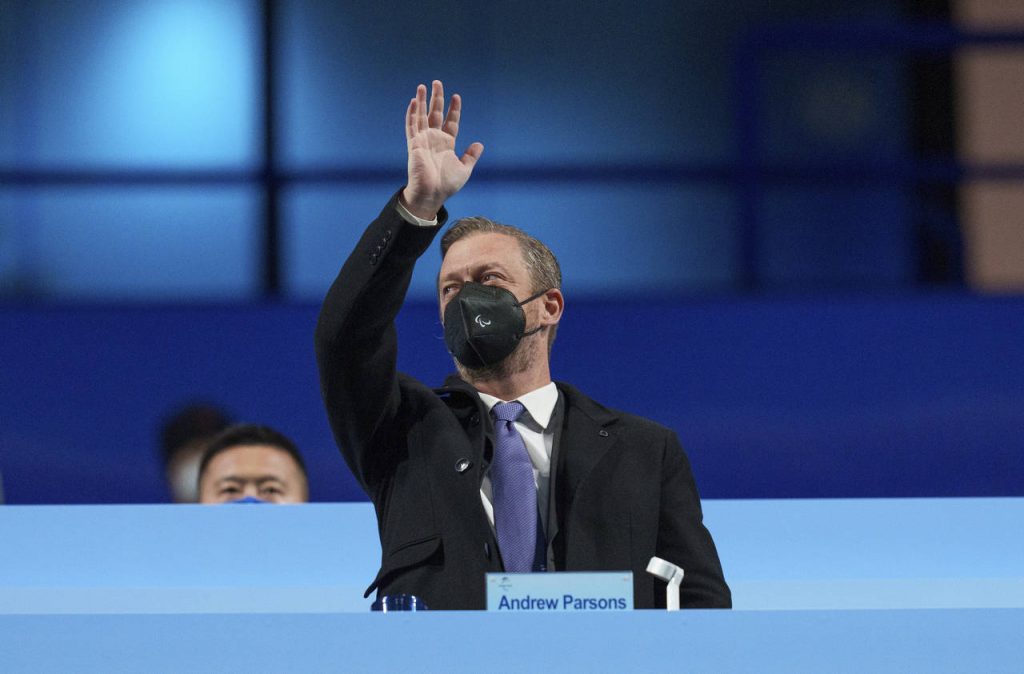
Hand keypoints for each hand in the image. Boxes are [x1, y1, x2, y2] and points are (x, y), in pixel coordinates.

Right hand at [400, 80, 483, 219]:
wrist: (432, 194)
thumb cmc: (446, 185)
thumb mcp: (464, 169)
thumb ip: (470, 156)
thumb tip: (479, 144)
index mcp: (446, 144)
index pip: (450, 122)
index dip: (453, 109)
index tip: (456, 96)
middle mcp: (434, 139)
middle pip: (435, 114)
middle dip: (436, 98)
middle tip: (437, 82)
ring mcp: (423, 140)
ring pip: (421, 116)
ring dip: (421, 101)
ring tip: (422, 86)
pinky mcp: (414, 145)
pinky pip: (412, 126)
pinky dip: (412, 114)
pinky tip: (412, 102)